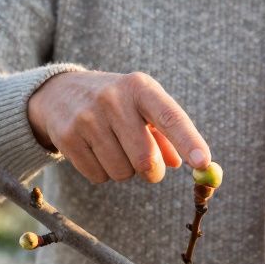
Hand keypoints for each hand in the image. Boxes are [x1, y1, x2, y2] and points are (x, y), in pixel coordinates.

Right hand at [27, 71, 210, 183]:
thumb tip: (181, 163)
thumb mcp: (143, 107)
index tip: (203, 163)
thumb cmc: (117, 103)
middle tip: (150, 169)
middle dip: (152, 172)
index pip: (170, 117)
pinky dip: (102, 173)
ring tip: (114, 148)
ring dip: (124, 171)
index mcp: (140, 87)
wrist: (61, 92)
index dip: (188, 141)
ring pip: (122, 172)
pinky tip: (94, 151)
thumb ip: (166, 134)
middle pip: (145, 159)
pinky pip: (98, 176)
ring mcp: (87, 118)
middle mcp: (113, 99)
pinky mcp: (67, 137)